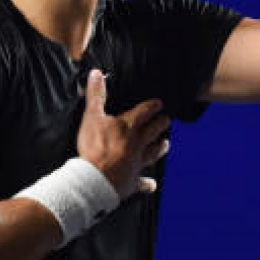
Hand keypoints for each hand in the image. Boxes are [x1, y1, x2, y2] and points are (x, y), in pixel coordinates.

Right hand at [76, 69, 170, 198]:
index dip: (152, 106)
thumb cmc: (95, 147)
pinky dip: (147, 184)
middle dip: (160, 124)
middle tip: (167, 120)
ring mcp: (137, 163)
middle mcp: (137, 144)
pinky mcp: (132, 181)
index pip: (144, 112)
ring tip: (166, 144)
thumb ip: (96, 95)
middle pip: (153, 131)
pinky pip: (142, 183)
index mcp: (129, 127)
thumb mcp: (92, 116)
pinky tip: (152, 185)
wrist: (96, 179)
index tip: (159, 103)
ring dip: (160, 148)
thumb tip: (96, 73)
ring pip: (153, 154)